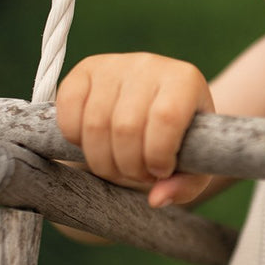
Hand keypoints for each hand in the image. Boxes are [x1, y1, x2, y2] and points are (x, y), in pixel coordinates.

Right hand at [56, 52, 213, 206]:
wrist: (156, 106)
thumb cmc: (181, 139)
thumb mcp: (195, 163)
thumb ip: (185, 185)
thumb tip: (156, 199)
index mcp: (184, 80)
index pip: (166, 118)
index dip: (158, 154)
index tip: (160, 172)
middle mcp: (149, 65)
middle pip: (125, 127)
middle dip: (129, 166)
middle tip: (139, 175)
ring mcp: (113, 65)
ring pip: (95, 125)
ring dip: (104, 162)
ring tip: (120, 167)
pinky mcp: (84, 70)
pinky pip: (68, 115)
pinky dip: (77, 142)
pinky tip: (97, 147)